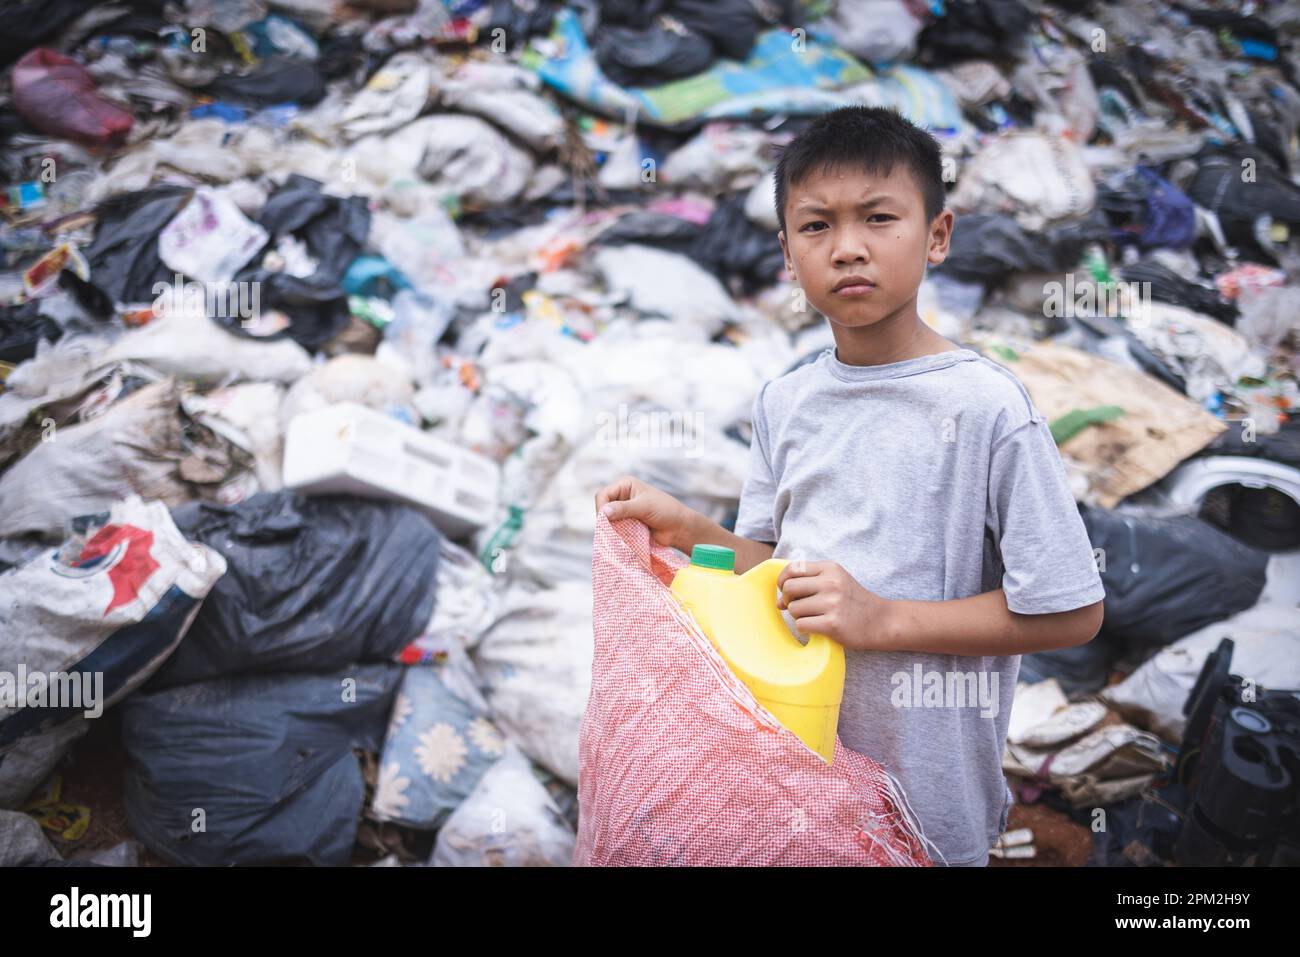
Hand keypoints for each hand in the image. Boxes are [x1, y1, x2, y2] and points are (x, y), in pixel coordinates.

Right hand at [594, 475, 697, 551]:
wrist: (678, 528)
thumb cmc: (665, 511)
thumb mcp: (644, 506)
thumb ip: (624, 509)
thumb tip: (603, 512)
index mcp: (625, 485)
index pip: (603, 494)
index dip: (601, 507)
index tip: (605, 521)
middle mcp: (622, 496)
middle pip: (602, 507)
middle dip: (605, 519)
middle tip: (611, 530)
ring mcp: (624, 511)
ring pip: (607, 520)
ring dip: (611, 528)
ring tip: (619, 534)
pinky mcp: (626, 524)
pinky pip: (614, 529)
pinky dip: (616, 534)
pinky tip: (621, 538)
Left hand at [776, 560, 895, 651]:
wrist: (880, 621)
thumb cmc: (853, 601)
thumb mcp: (834, 583)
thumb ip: (807, 585)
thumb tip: (777, 601)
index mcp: (830, 569)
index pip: (793, 568)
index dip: (783, 580)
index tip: (785, 590)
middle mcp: (831, 583)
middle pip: (789, 588)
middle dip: (788, 599)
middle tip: (798, 607)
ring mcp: (833, 603)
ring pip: (794, 608)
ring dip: (798, 616)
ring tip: (813, 617)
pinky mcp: (833, 624)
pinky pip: (801, 625)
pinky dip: (804, 628)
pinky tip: (816, 627)